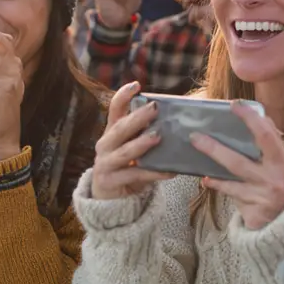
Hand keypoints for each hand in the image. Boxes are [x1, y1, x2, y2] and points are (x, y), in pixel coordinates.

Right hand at [90, 82, 174, 199]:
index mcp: (112, 131)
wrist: (109, 197)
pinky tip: (169, 172)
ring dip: (141, 143)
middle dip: (137, 117)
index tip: (136, 85)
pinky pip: (135, 175)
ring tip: (158, 137)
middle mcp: (105, 144)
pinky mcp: (111, 181)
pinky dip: (153, 173)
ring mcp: (105, 163)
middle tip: (154, 108)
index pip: (114, 109)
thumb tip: (178, 118)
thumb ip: (146, 132)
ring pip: (125, 151)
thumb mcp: (133, 146)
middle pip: (120, 128)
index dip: (123, 96)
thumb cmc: (127, 165)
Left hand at [194, 102, 283, 229]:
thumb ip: (273, 145)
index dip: (250, 119)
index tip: (235, 106)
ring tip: (196, 157)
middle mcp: (272, 181)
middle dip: (214, 149)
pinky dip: (219, 187)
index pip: (266, 136)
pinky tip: (208, 180)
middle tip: (195, 136)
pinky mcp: (252, 213)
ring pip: (230, 183)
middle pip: (237, 162)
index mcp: (283, 164)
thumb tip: (261, 117)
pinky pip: (231, 197)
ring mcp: (260, 199)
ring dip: (212, 171)